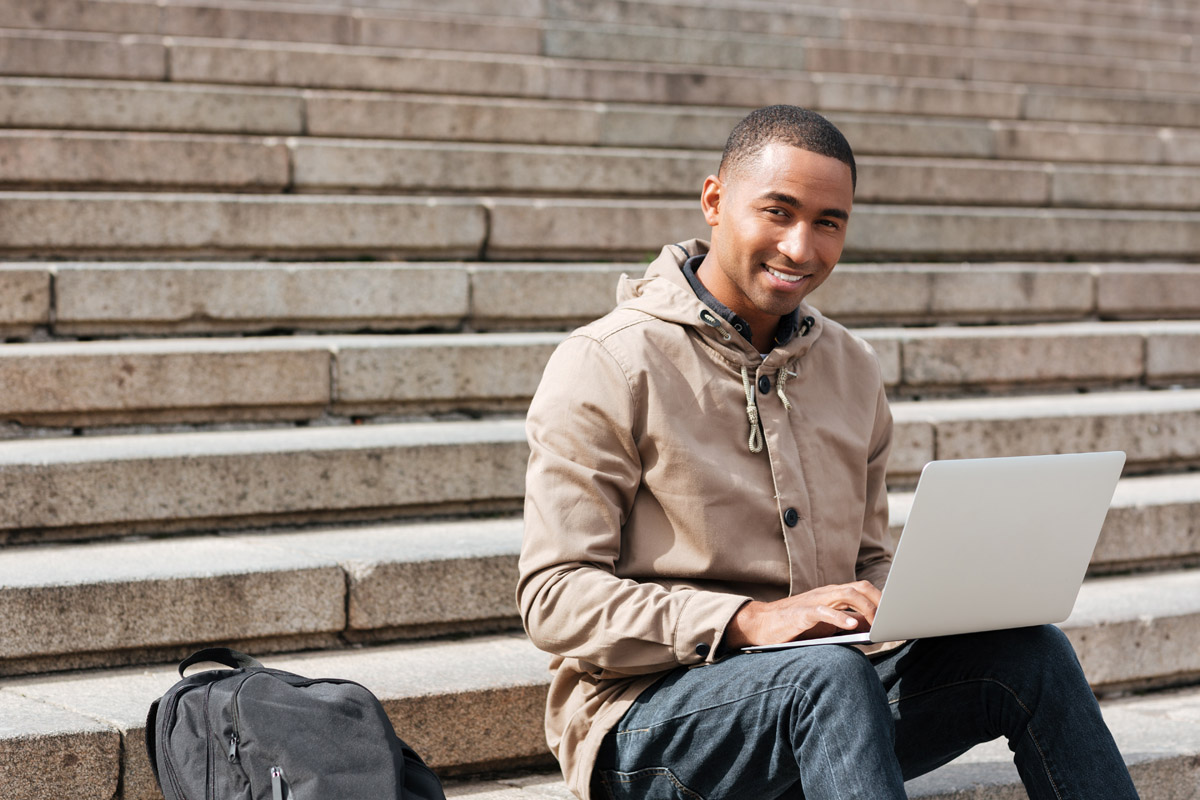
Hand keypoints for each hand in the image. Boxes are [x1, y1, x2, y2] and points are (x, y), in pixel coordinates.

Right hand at [723, 581, 881, 647]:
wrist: (761, 625)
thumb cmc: (795, 625)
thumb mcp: (826, 623)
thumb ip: (848, 621)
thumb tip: (872, 627)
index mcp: (833, 595)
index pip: (864, 589)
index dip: (883, 597)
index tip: (900, 611)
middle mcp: (826, 593)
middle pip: (860, 587)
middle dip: (880, 600)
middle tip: (892, 619)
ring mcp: (814, 601)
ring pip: (846, 594)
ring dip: (866, 608)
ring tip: (878, 623)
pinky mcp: (801, 614)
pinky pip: (823, 611)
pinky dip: (839, 617)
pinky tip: (850, 627)